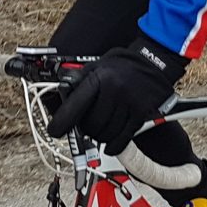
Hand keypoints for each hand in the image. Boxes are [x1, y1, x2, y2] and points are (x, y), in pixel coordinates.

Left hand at [45, 36, 186, 154]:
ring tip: (101, 127)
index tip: (54, 131)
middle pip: (91, 125)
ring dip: (100, 137)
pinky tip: (110, 143)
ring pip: (106, 134)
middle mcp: (114, 90)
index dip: (62, 121)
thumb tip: (60, 107)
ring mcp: (130, 103)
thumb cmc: (120, 67)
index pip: (75, 105)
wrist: (152, 61)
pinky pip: (122, 139)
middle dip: (85, 129)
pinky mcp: (141, 114)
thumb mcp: (95, 67)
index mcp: (100, 77)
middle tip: (87, 124)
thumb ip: (78, 85)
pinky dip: (114, 145)